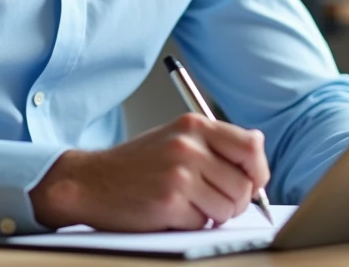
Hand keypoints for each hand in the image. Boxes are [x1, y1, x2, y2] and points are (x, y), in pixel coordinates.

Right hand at [30, 113, 269, 231]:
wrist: (90, 181)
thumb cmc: (136, 163)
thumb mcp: (176, 137)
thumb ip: (215, 141)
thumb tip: (258, 145)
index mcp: (193, 125)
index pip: (250, 146)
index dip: (258, 171)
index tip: (253, 183)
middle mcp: (188, 146)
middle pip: (243, 185)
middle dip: (235, 201)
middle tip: (212, 201)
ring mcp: (178, 175)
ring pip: (227, 208)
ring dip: (213, 214)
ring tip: (189, 204)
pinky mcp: (168, 203)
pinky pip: (202, 223)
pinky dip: (191, 223)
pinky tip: (170, 211)